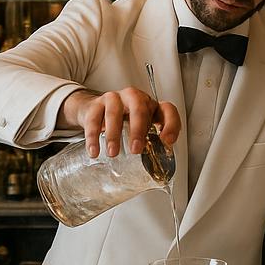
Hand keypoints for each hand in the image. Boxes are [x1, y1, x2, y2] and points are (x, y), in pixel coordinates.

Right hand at [58, 87, 179, 157]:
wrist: (95, 109)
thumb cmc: (124, 120)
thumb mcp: (141, 128)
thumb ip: (150, 142)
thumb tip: (157, 166)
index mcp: (151, 106)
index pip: (167, 110)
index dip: (171, 124)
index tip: (167, 141)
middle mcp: (134, 98)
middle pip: (139, 109)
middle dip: (138, 130)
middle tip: (135, 149)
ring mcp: (114, 99)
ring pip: (114, 113)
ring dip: (114, 134)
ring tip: (113, 153)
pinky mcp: (96, 105)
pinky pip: (93, 119)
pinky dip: (93, 137)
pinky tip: (94, 151)